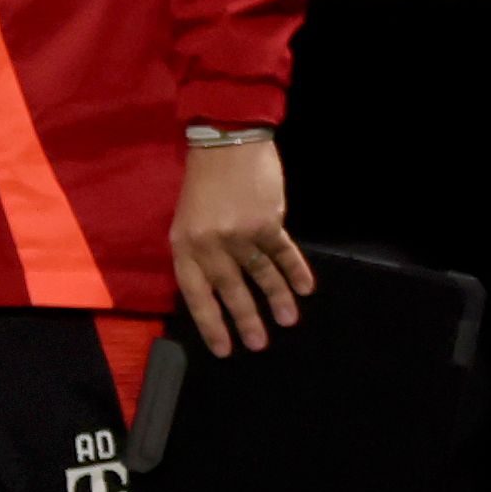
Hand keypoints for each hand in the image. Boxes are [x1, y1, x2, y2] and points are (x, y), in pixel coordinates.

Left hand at [170, 132, 313, 353]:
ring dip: (275, 299)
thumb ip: (200, 250)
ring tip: (288, 321)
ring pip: (260, 275)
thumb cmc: (203, 182)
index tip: (223, 348)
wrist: (225, 143)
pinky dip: (295, 270)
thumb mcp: (187, 219)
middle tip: (259, 345)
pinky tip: (305, 288)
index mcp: (184, 246)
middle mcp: (210, 244)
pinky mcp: (267, 221)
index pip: (197, 295)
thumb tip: (220, 284)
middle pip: (230, 290)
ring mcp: (240, 233)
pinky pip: (282, 252)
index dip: (210, 324)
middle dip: (245, 320)